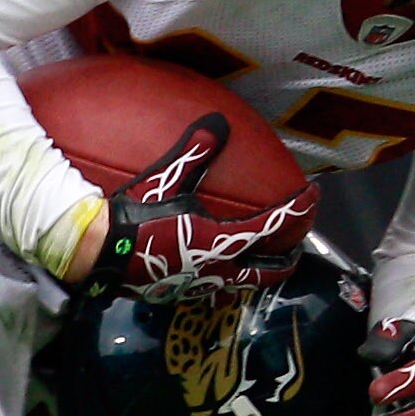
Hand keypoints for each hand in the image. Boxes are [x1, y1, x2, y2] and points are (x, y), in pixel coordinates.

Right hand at [89, 112, 314, 301]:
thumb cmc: (134, 215)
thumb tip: (218, 122)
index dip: (299, 210)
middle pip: (270, 270)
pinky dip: (229, 279)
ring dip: (261, 272)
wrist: (100, 252)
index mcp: (222, 240)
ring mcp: (201, 286)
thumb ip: (196, 152)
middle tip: (298, 244)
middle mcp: (219, 268)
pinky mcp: (181, 293)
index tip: (314, 196)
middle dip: (289, 257)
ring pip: (245, 285)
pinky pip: (216, 289)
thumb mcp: (167, 179)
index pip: (274, 226)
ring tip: (265, 260)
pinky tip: (219, 271)